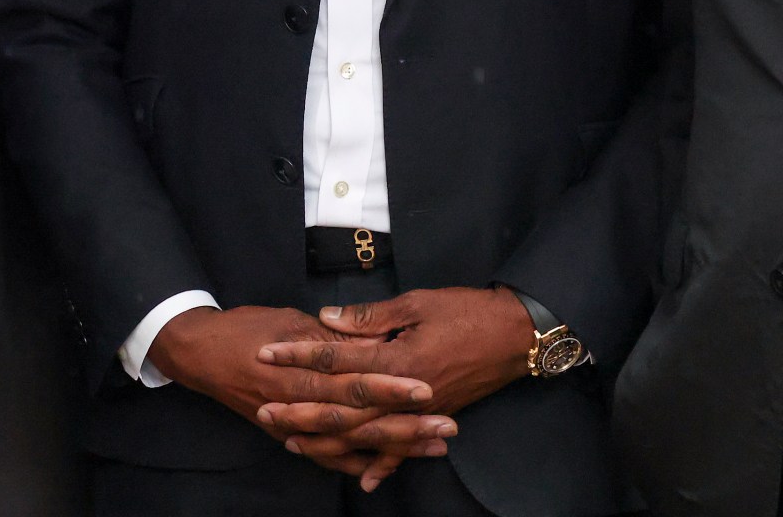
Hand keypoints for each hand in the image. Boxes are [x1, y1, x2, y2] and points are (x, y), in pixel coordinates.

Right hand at [150, 305, 441, 486]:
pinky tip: (386, 468)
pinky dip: (354, 464)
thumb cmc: (243, 328)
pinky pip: (324, 456)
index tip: (426, 388)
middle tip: (447, 426)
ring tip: (433, 447)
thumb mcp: (287, 320)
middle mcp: (296, 403)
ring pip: (347, 443)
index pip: (352, 381)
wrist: (199, 352)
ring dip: (393, 448)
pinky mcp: (285, 434)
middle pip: (358, 419)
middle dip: (404, 426)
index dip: (390, 387)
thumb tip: (368, 340)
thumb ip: (328, 337)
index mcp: (298, 370)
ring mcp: (291, 424)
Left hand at [254, 287, 529, 489]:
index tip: (265, 353)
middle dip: (301, 410)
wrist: (518, 334)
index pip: (336, 358)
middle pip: (344, 406)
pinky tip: (364, 480)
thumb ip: (370, 316)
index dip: (298, 355)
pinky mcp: (436, 416)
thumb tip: (326, 319)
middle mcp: (407, 390)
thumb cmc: (467, 311)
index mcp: (397, 357)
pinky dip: (384, 464)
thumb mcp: (417, 303)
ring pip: (368, 433)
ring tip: (293, 443)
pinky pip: (405, 448)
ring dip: (330, 441)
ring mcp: (422, 409)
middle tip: (264, 412)